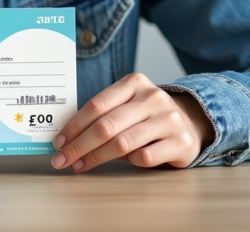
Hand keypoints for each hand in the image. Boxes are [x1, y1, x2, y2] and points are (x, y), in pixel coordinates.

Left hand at [50, 73, 212, 172]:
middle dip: (79, 146)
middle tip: (62, 160)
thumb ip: (103, 115)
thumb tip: (66, 138)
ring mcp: (169, 119)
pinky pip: (145, 157)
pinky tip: (124, 163)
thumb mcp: (127, 105)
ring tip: (80, 166)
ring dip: (96, 158)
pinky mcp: (182, 142)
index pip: (96, 105)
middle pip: (106, 125)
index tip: (58, 142)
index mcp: (134, 83)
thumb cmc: (147, 116)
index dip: (74, 126)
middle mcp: (152, 97)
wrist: (191, 122)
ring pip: (123, 143)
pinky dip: (130, 162)